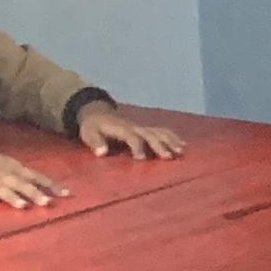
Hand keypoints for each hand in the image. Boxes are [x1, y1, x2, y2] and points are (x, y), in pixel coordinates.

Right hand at [0, 144, 66, 209]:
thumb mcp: (1, 167)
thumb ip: (19, 177)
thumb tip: (44, 190)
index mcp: (9, 166)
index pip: (33, 175)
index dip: (50, 184)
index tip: (67, 194)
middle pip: (19, 182)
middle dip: (34, 192)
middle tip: (49, 203)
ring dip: (11, 196)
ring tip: (23, 206)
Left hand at [74, 104, 189, 159]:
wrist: (98, 112)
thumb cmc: (93, 126)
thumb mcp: (88, 133)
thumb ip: (95, 142)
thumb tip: (101, 152)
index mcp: (121, 128)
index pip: (132, 137)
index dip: (137, 147)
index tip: (141, 159)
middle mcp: (135, 127)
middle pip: (150, 135)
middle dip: (160, 145)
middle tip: (168, 157)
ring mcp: (142, 127)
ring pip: (159, 132)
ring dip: (171, 141)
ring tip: (181, 151)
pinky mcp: (146, 129)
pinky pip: (162, 131)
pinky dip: (173, 137)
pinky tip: (183, 145)